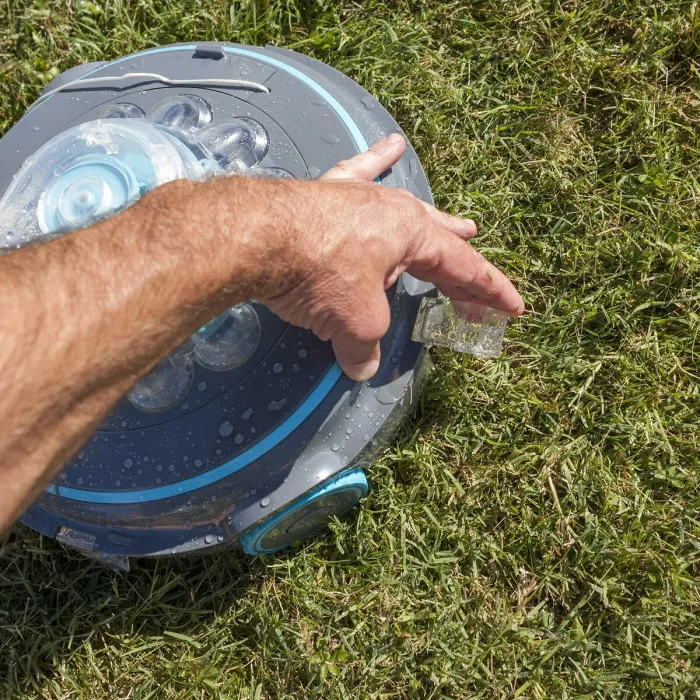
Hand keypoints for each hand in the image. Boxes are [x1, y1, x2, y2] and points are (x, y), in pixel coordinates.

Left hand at [255, 133, 523, 380]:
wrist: (258, 236)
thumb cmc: (319, 276)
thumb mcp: (354, 321)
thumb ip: (364, 346)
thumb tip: (361, 368)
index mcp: (413, 236)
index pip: (463, 269)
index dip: (489, 292)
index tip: (512, 308)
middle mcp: (393, 210)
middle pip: (439, 242)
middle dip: (460, 269)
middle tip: (476, 290)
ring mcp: (360, 196)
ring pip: (408, 209)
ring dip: (435, 222)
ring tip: (461, 224)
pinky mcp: (328, 191)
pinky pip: (360, 171)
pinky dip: (377, 159)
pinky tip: (392, 144)